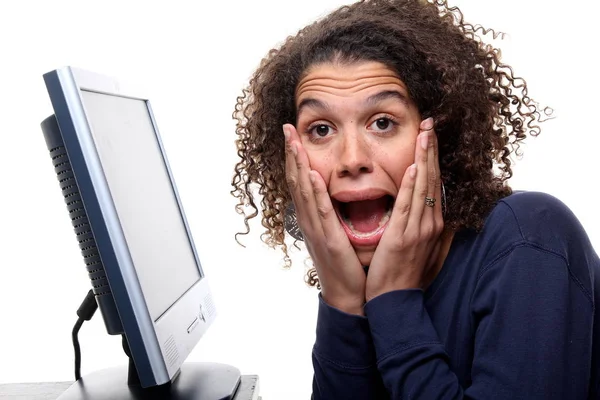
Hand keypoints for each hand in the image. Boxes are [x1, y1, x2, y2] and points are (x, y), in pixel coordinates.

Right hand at [283, 124, 365, 314]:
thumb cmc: (345, 265)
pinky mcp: (329, 239)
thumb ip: (333, 214)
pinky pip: (320, 211)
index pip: (300, 181)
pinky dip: (313, 192)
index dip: (295, 157)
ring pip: (304, 191)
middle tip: (287, 128)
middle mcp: (309, 221)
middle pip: (296, 181)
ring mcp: (316, 229)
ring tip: (294, 141)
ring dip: (298, 164)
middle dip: (292, 153)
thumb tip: (334, 195)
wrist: (348, 294)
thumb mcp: (336, 234)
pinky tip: (310, 174)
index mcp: (313, 218)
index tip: (293, 135)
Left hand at [365, 118, 443, 301]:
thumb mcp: (417, 244)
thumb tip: (424, 204)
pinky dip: (411, 186)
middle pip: (432, 178)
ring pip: (423, 187)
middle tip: (429, 123)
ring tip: (424, 133)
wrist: (395, 299)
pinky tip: (412, 168)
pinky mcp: (403, 237)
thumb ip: (420, 222)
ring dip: (424, 158)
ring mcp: (418, 229)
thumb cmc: (403, 271)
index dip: (432, 157)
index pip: (433, 182)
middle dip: (431, 149)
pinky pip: (407, 207)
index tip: (430, 135)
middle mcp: (430, 222)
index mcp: (431, 222)